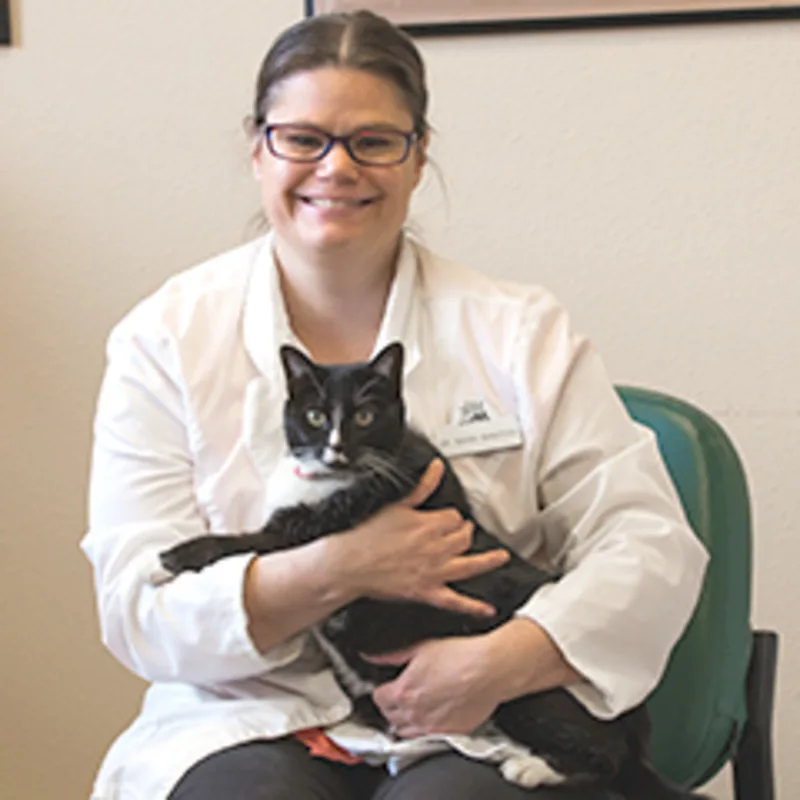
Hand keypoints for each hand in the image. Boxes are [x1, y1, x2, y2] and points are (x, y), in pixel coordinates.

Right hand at [331, 460, 509, 616]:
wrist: (350, 563)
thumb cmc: (367, 535)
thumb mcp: (397, 504)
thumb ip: (422, 487)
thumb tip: (435, 468)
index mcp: (429, 524)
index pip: (454, 517)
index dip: (452, 518)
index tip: (447, 520)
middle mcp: (436, 548)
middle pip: (464, 538)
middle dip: (464, 534)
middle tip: (460, 534)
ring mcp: (433, 572)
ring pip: (470, 564)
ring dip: (488, 561)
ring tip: (501, 557)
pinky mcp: (426, 592)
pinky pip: (455, 601)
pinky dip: (473, 606)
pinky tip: (486, 608)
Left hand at [364, 636, 502, 737]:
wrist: (490, 669)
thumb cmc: (460, 656)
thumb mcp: (421, 647)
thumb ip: (391, 655)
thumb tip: (372, 656)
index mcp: (404, 692)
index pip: (378, 698)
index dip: (382, 689)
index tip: (388, 685)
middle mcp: (415, 714)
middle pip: (389, 717)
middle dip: (391, 705)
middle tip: (400, 694)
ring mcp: (432, 728)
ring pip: (405, 732)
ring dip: (404, 720)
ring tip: (414, 706)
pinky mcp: (450, 734)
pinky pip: (427, 738)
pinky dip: (424, 730)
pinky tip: (432, 715)